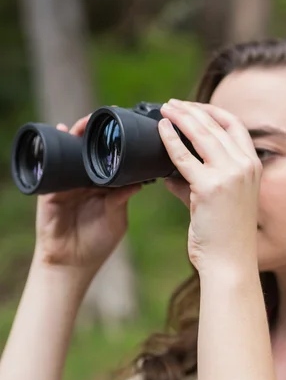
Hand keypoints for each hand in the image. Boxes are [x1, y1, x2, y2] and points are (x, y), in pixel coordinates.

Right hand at [34, 115, 140, 276]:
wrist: (72, 262)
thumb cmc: (97, 243)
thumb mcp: (116, 218)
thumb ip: (122, 199)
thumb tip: (139, 180)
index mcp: (104, 187)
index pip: (110, 160)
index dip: (117, 145)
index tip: (128, 128)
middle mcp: (86, 181)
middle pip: (90, 151)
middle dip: (97, 134)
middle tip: (108, 116)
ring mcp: (68, 183)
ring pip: (72, 153)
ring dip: (77, 135)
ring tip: (85, 122)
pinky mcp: (51, 188)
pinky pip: (52, 164)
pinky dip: (55, 147)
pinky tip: (61, 131)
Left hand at [159, 99, 261, 274]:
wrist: (229, 261)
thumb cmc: (224, 235)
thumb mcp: (217, 201)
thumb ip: (196, 183)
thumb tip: (169, 173)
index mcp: (252, 166)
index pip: (234, 125)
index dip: (212, 111)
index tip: (193, 107)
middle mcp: (245, 166)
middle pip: (215, 125)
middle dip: (191, 110)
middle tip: (172, 104)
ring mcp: (229, 175)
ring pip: (201, 134)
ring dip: (181, 117)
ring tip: (165, 109)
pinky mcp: (209, 188)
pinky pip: (184, 157)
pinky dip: (170, 140)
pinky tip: (161, 130)